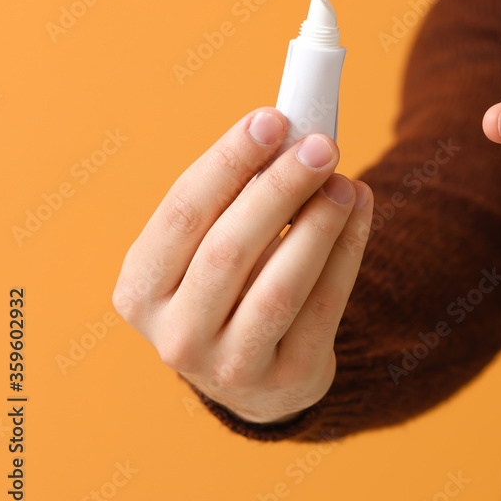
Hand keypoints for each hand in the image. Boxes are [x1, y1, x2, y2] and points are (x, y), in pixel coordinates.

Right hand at [113, 108, 373, 423]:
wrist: (259, 379)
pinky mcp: (288, 377)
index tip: (271, 121)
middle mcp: (177, 336)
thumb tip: (290, 134)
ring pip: (280, 286)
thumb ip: (236, 199)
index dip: (228, 163)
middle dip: (280, 189)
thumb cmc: (230, 289)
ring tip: (344, 181)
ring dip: (318, 225)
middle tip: (320, 145)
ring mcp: (231, 366)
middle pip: (230, 250)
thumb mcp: (210, 251)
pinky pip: (324, 307)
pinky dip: (347, 252)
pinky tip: (360, 209)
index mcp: (140, 291)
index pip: (182, 214)